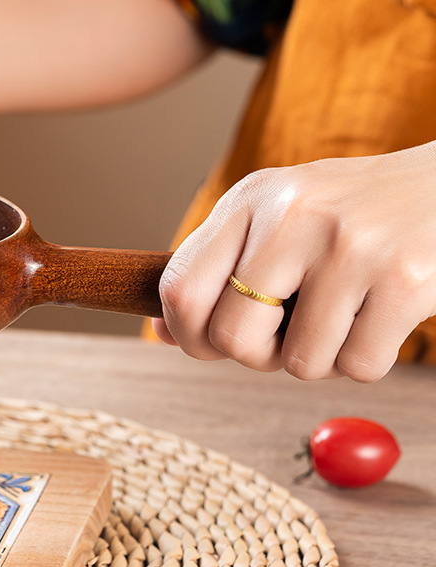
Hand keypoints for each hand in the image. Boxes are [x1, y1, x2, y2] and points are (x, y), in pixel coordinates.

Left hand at [155, 145, 435, 381]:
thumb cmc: (348, 212)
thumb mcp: (275, 216)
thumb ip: (220, 267)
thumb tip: (163, 331)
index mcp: (250, 199)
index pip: (181, 287)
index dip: (185, 335)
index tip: (206, 345)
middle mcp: (291, 216)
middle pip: (231, 336)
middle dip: (257, 355)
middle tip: (285, 336)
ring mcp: (348, 246)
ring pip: (299, 364)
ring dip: (320, 358)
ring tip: (341, 315)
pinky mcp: (404, 279)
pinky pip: (359, 367)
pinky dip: (365, 360)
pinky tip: (377, 317)